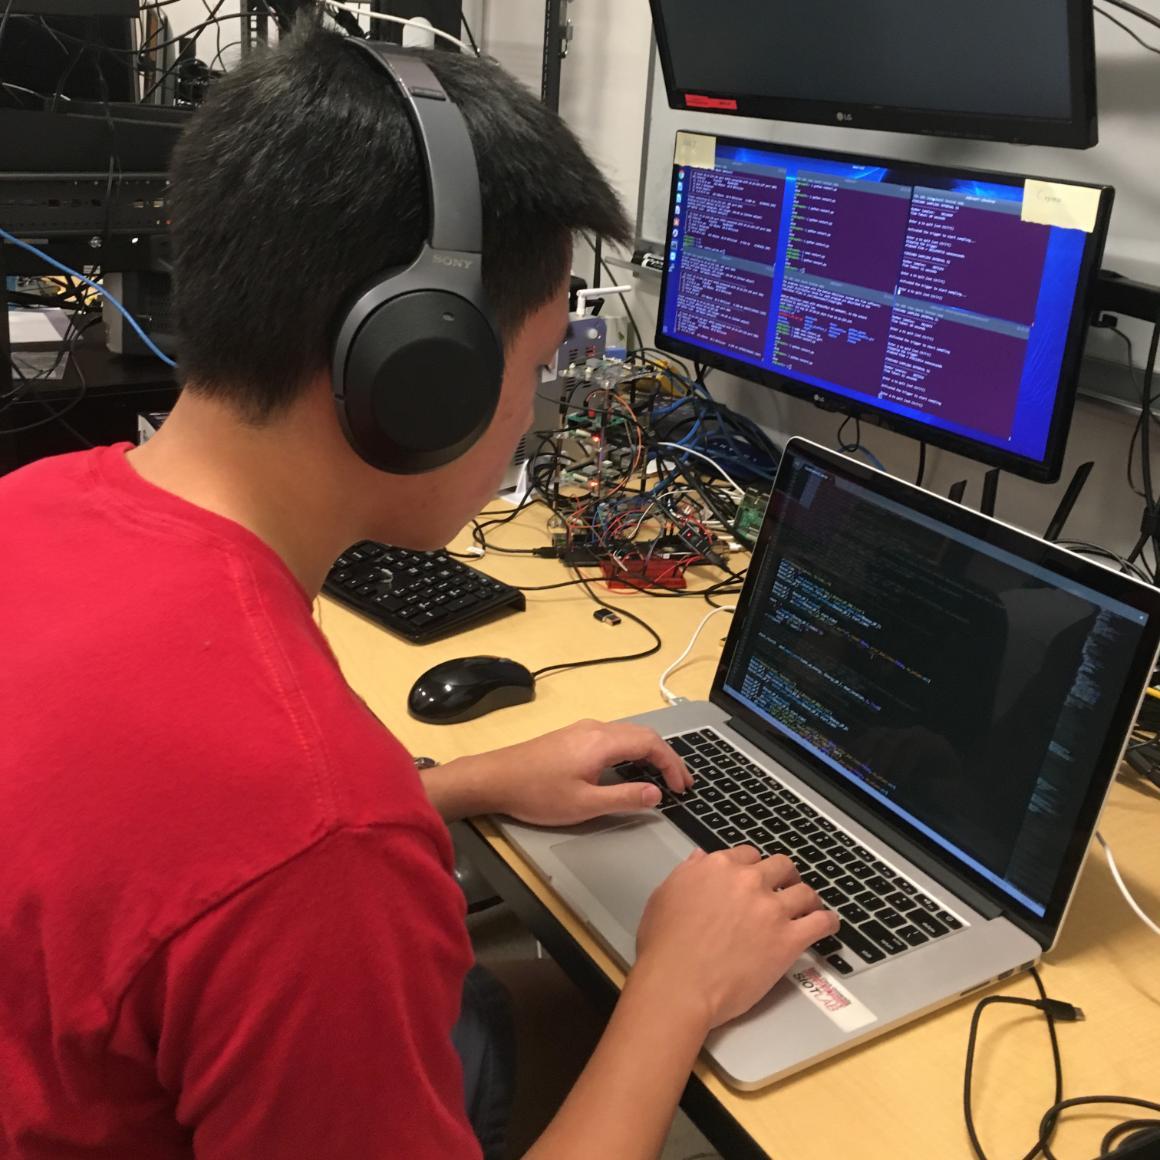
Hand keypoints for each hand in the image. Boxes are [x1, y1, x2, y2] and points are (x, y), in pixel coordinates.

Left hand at [437, 719, 690, 825]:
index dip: (673, 764)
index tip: (682, 788)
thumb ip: (624, 798)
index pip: (651, 744)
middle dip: (666, 757)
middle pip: (643, 734)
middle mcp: (596, 728)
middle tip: (681, 783)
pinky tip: (632, 769)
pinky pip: (614, 737)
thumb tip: (656, 794)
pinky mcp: (572, 736)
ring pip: (628, 734)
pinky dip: (633, 751)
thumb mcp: (585, 804)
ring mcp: (583, 729)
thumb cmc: (537, 794)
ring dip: (649, 753)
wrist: (494, 778)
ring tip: (662, 777)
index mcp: (602, 742)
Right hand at [634, 848, 838, 1029]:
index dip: (753, 867)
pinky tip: (828, 925)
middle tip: (785, 888)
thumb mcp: (664, 896)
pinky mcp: (788, 939)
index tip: (756, 877)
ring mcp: (771, 909)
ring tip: (809, 907)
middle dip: (784, 876)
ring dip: (807, 898)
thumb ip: (687, 872)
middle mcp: (748, 881)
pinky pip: (820, 922)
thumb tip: (700, 858)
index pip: (747, 855)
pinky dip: (828, 922)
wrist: (678, 984)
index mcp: (718, 867)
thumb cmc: (665, 947)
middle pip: (780, 866)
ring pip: (804, 891)